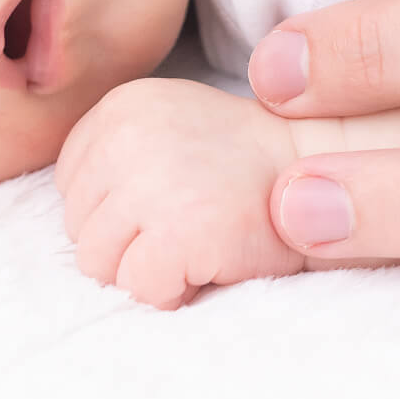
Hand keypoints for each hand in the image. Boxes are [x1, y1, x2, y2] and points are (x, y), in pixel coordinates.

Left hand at [54, 79, 308, 310]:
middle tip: (189, 225)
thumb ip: (118, 158)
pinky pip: (140, 287)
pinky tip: (208, 264)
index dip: (118, 211)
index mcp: (120, 107)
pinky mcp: (180, 229)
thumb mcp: (168, 132)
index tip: (172, 199)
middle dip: (127, 245)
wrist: (329, 175)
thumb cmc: (246, 170)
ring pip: (99, 264)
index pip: (70, 189)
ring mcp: (153, 182)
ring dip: (147, 270)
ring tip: (197, 243)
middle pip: (77, 229)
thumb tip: (77, 223)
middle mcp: (128, 135)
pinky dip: (172, 291)